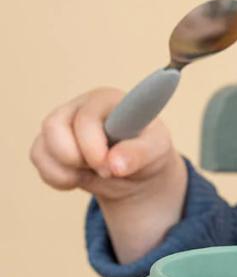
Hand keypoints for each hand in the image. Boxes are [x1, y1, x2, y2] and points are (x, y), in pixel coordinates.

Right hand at [29, 87, 178, 202]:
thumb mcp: (157, 150)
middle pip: (54, 126)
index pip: (88, 115)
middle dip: (77, 157)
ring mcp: (62, 123)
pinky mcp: (49, 143)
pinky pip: (39, 160)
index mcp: (109, 99)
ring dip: (67, 170)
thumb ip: (139, 154)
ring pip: (43, 145)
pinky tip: (80, 176)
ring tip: (95, 172)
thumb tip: (114, 165)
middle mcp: (80, 106)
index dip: (92, 143)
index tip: (108, 165)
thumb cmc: (147, 149)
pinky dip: (58, 177)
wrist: (135, 171)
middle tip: (105, 170)